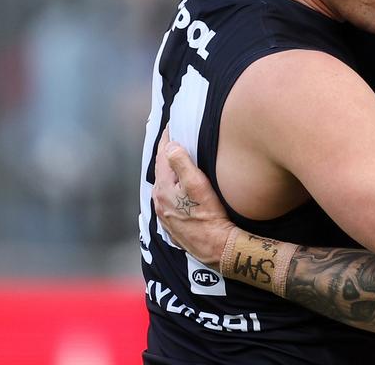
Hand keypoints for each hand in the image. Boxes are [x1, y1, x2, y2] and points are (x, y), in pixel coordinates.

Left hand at [153, 131, 234, 267]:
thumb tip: (170, 146)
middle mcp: (158, 201)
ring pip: (164, 185)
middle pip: (161, 170)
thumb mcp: (197, 185)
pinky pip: (169, 199)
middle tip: (175, 138)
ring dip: (170, 171)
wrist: (215, 248)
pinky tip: (181, 187)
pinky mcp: (172, 224)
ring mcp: (164, 214)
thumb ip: (181, 163)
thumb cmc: (209, 216)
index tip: (172, 125)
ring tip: (178, 159)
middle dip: (167, 154)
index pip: (162, 156)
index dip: (167, 139)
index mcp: (162, 189)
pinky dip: (173, 187)